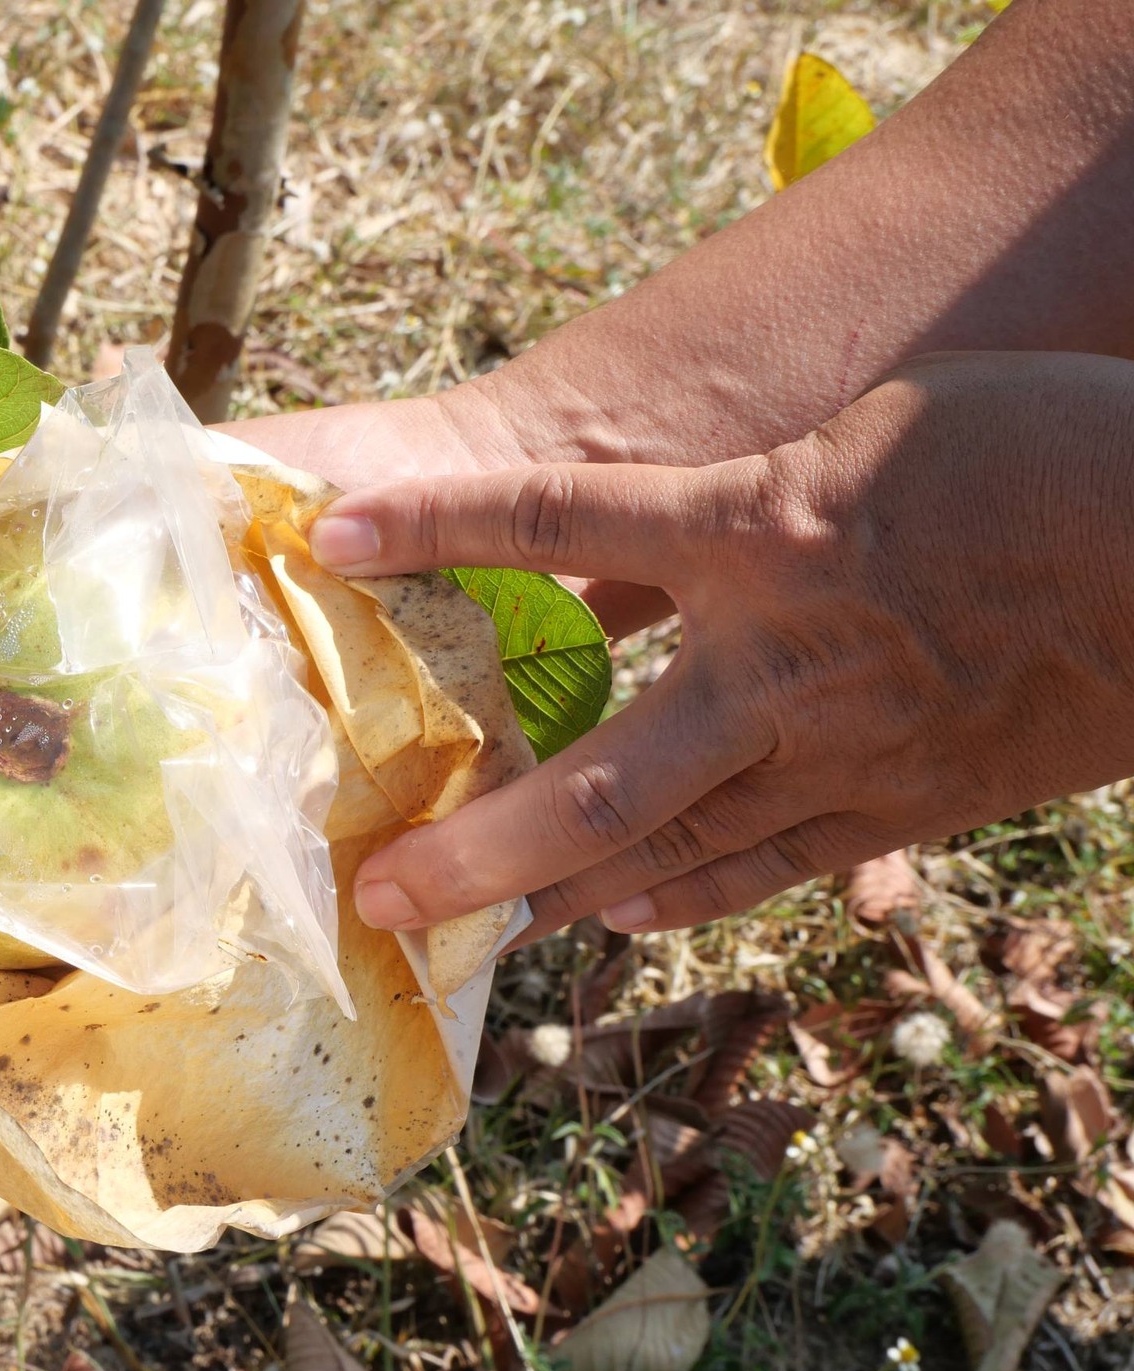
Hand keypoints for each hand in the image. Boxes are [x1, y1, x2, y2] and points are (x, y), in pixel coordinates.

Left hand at [306, 352, 1133, 937]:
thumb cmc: (1047, 446)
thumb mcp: (874, 427)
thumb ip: (748, 492)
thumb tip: (649, 539)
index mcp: (762, 525)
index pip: (555, 520)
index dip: (434, 524)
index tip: (329, 531)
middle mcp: (779, 654)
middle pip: (596, 774)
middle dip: (478, 844)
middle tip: (377, 894)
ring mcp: (843, 746)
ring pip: (673, 848)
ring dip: (558, 897)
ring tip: (464, 936)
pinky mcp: (908, 801)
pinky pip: (772, 865)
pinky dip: (686, 897)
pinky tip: (614, 919)